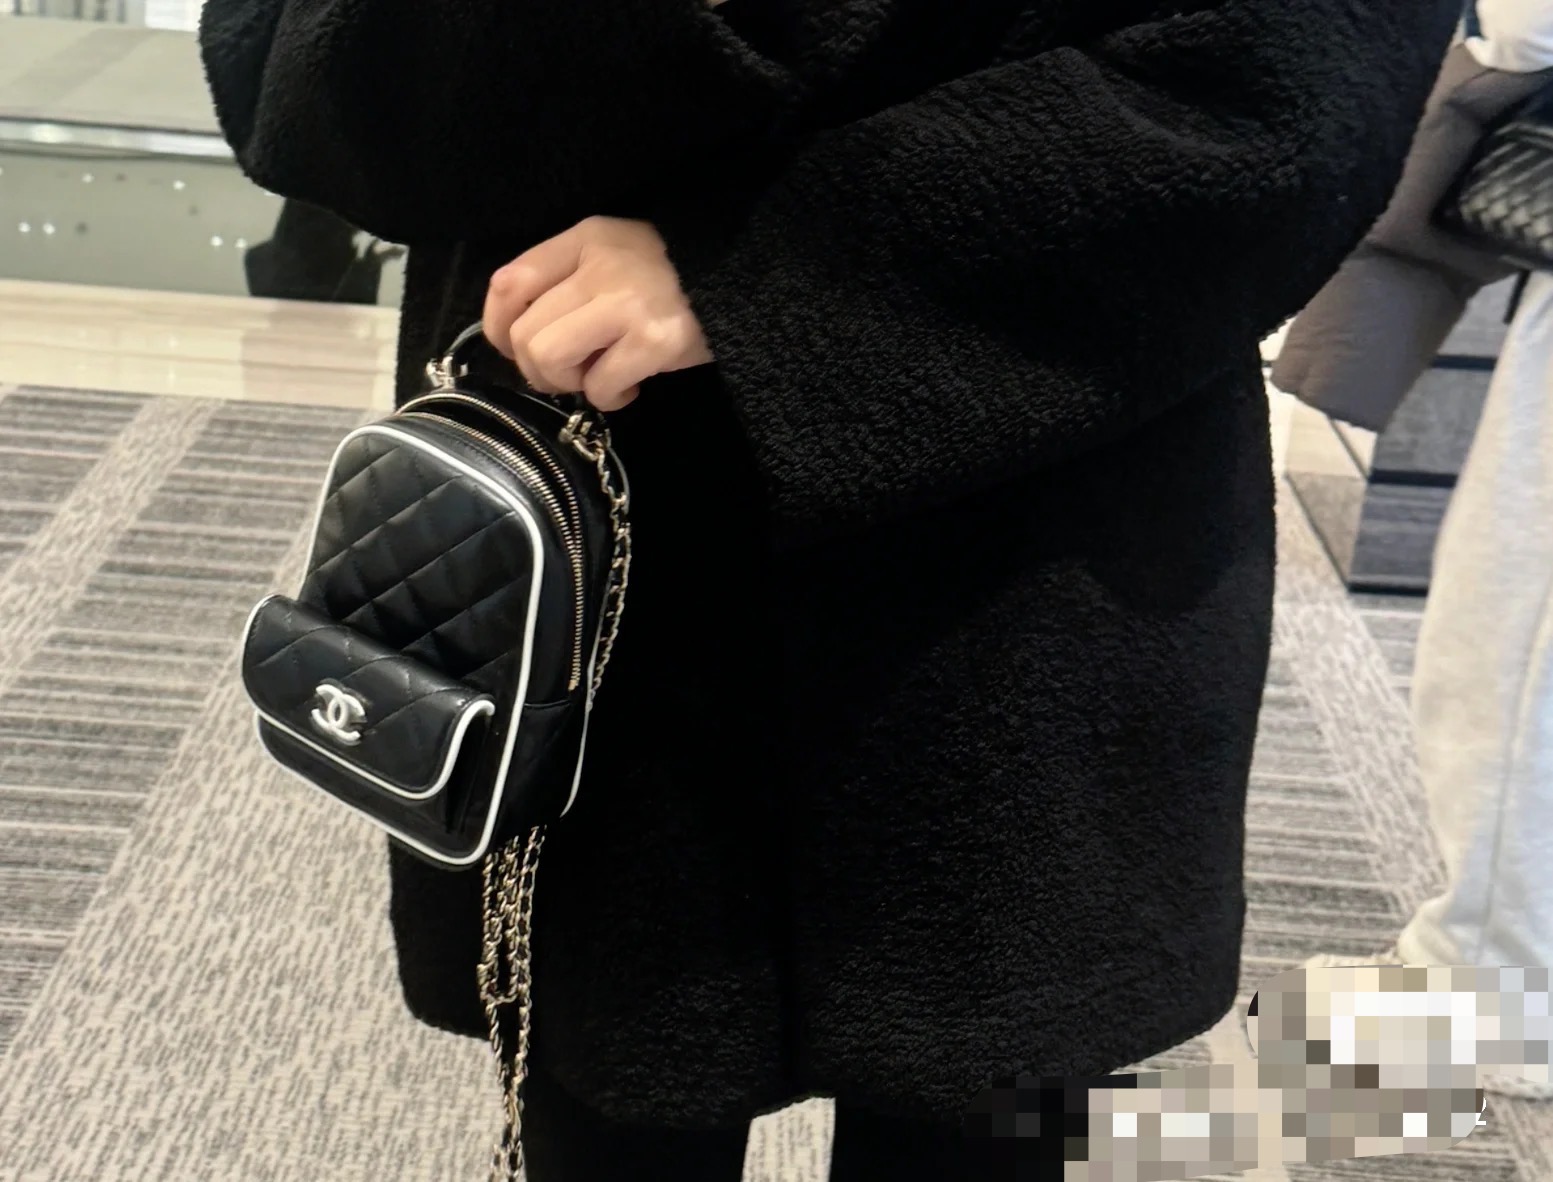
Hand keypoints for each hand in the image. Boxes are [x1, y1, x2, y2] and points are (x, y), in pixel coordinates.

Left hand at [483, 216, 713, 411]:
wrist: (744, 283)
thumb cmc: (671, 278)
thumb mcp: (614, 255)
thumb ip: (568, 280)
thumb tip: (520, 340)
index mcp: (585, 239)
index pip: (509, 282)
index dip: (497, 328)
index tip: (515, 350)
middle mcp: (600, 266)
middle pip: (524, 333)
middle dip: (539, 369)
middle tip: (571, 374)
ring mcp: (628, 303)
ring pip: (549, 357)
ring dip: (568, 383)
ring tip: (597, 379)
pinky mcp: (656, 341)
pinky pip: (602, 386)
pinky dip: (610, 399)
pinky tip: (631, 388)